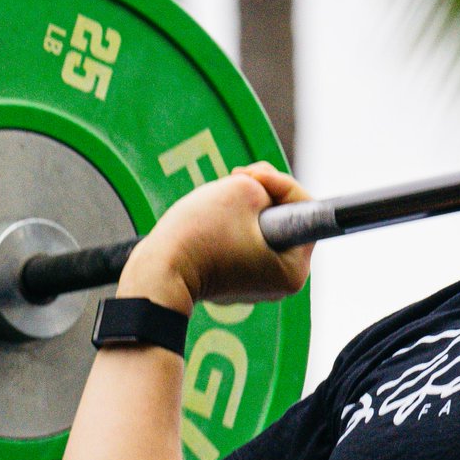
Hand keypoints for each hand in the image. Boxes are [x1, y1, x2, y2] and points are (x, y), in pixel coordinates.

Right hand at [117, 163, 313, 312]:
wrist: (156, 271)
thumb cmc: (198, 235)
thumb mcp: (242, 188)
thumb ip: (266, 183)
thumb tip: (265, 194)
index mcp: (294, 270)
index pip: (303, 211)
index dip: (280, 183)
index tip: (252, 177)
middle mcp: (281, 282)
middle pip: (283, 219)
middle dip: (261, 193)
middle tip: (237, 179)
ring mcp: (257, 281)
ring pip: (261, 226)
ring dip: (243, 206)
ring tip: (219, 201)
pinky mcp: (234, 276)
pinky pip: (241, 239)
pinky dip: (230, 223)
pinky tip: (211, 220)